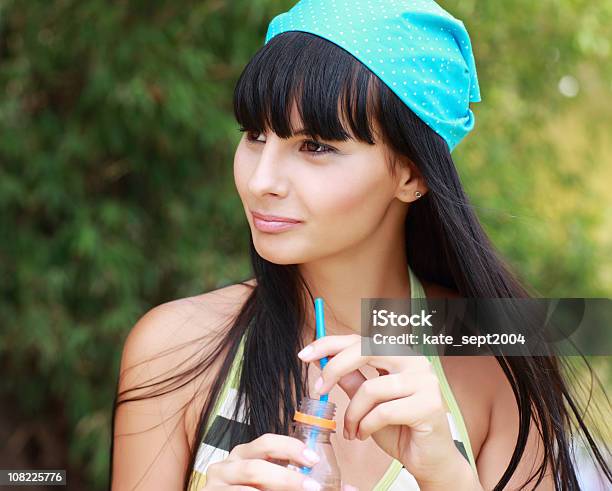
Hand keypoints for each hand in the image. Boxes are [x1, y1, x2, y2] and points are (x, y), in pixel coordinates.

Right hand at [204, 432, 358, 489]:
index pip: (268, 442)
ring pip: (249, 487)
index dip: (291, 448)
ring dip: (277, 490)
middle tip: (313, 488)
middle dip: (287, 478)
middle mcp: (227, 465)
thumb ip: (303, 480)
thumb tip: (351, 489)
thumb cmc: (254, 490)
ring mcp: (216, 484)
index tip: (315, 459)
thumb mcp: (276, 482)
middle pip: (257, 465)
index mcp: (245, 453)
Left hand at [298, 334, 474, 487]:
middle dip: (335, 368)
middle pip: (366, 351)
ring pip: (371, 388)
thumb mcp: (366, 401)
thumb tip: (322, 359)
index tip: (304, 354)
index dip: (330, 344)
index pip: (360, 339)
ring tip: (351, 429)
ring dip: (352, 413)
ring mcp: (425, 380)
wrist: (428, 460)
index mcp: (399, 354)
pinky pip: (383, 412)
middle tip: (318, 389)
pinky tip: (364, 434)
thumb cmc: (398, 428)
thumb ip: (350, 378)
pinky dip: (366, 426)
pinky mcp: (429, 404)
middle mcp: (415, 360)